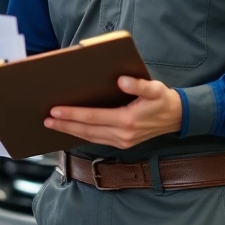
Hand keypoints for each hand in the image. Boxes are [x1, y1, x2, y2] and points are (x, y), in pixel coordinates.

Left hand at [43, 76, 181, 148]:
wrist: (177, 117)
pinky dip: (82, 135)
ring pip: (90, 138)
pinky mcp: (122, 143)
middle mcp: (123, 134)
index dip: (73, 114)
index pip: (93, 117)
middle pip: (87, 131)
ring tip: (53, 125)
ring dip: (70, 132)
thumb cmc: (163, 99)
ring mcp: (122, 141)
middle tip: (46, 120)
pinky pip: (97, 140)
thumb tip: (122, 81)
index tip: (55, 111)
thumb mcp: (155, 88)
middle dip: (65, 125)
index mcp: (127, 120)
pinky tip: (71, 130)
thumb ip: (139, 85)